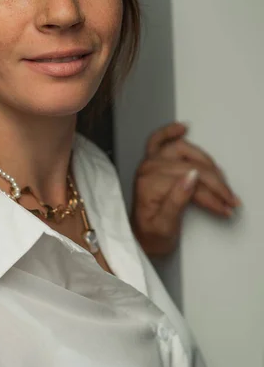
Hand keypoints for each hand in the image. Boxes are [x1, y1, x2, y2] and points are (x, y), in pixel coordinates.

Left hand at [131, 122, 240, 256]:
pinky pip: (158, 139)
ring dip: (205, 160)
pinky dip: (170, 132)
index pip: (190, 182)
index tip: (225, 206)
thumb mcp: (165, 227)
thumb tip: (193, 177)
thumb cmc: (149, 235)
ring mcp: (149, 162)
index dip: (212, 196)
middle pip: (191, 167)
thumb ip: (177, 201)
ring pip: (183, 150)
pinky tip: (182, 128)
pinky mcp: (150, 161)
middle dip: (215, 184)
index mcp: (150, 184)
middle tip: (229, 198)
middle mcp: (148, 168)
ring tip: (220, 175)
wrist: (138, 238)